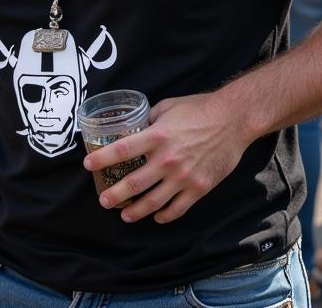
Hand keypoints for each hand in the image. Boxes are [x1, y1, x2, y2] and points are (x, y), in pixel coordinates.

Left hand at [82, 91, 246, 224]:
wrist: (233, 120)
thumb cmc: (200, 109)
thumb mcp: (168, 106)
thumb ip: (150, 118)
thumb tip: (137, 125)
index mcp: (157, 136)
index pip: (122, 150)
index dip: (102, 159)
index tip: (88, 165)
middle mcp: (167, 159)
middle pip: (134, 183)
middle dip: (114, 195)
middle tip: (104, 200)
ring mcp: (183, 176)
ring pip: (153, 202)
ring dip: (135, 211)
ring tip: (125, 215)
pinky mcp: (199, 188)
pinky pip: (177, 209)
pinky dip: (164, 215)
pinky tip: (156, 216)